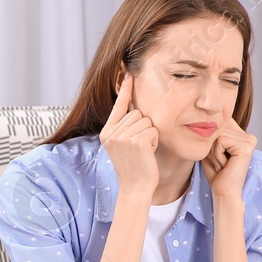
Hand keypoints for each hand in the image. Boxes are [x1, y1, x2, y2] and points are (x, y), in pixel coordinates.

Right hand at [100, 75, 158, 195]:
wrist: (135, 188)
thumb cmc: (133, 167)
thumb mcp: (122, 145)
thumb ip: (123, 127)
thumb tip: (133, 106)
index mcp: (106, 133)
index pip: (119, 106)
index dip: (125, 89)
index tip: (129, 73)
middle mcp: (112, 133)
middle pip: (137, 113)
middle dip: (143, 127)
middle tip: (139, 147)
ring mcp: (122, 137)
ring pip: (146, 120)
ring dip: (150, 134)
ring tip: (143, 151)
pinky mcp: (136, 142)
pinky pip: (153, 129)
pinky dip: (155, 141)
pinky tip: (148, 153)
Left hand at [202, 115, 254, 202]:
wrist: (223, 192)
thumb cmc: (216, 174)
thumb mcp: (210, 150)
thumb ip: (211, 134)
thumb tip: (202, 118)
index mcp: (241, 135)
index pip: (219, 124)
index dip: (210, 142)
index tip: (218, 158)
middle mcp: (248, 136)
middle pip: (217, 128)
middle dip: (211, 148)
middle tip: (220, 163)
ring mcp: (249, 140)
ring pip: (217, 134)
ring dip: (213, 152)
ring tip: (222, 164)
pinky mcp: (247, 145)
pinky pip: (220, 141)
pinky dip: (217, 155)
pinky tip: (225, 165)